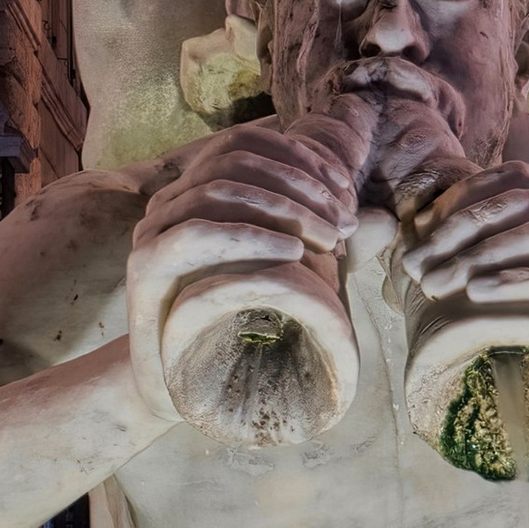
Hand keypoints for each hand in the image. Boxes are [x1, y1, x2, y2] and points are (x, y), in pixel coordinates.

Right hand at [126, 118, 363, 425]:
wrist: (182, 384)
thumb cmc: (240, 325)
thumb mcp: (294, 278)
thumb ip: (331, 246)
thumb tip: (383, 220)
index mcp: (198, 190)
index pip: (246, 143)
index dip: (300, 159)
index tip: (345, 193)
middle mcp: (170, 200)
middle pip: (237, 161)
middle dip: (300, 187)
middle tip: (342, 225)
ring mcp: (153, 230)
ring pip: (220, 190)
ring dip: (285, 209)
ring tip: (329, 241)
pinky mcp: (145, 266)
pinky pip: (197, 233)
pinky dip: (251, 236)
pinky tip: (293, 253)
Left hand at [399, 161, 528, 413]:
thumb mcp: (500, 280)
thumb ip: (470, 245)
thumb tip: (413, 221)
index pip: (516, 176)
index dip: (464, 194)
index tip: (419, 227)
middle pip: (525, 202)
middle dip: (461, 229)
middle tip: (417, 265)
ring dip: (482, 255)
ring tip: (438, 282)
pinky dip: (520, 281)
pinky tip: (478, 294)